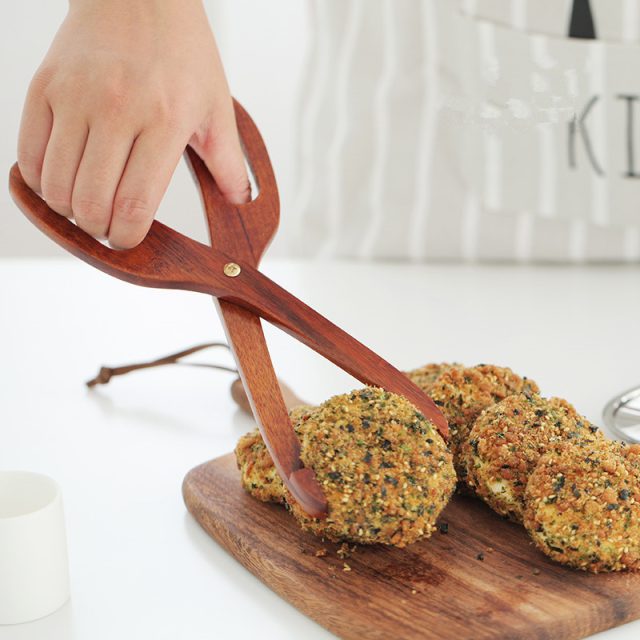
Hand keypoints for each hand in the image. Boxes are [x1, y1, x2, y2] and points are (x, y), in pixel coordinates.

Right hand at [17, 0, 248, 248]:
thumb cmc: (182, 52)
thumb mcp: (217, 106)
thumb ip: (228, 162)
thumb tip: (239, 203)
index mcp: (165, 121)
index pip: (134, 205)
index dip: (126, 238)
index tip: (128, 240)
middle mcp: (117, 110)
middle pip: (90, 204)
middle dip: (99, 230)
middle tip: (109, 225)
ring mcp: (76, 97)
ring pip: (55, 186)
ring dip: (68, 210)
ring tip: (87, 203)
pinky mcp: (45, 87)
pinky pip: (29, 155)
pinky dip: (41, 181)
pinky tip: (62, 179)